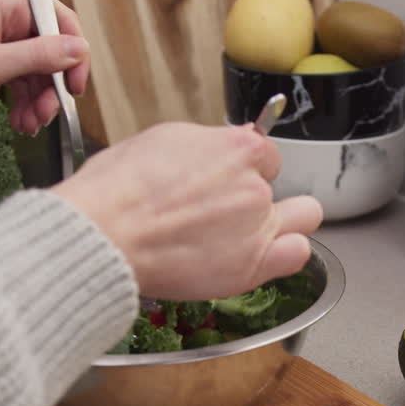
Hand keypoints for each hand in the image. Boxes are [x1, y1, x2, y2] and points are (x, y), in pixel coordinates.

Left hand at [0, 0, 88, 134]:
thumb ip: (40, 56)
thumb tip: (78, 49)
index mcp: (4, 4)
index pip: (58, 19)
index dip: (73, 54)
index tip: (76, 86)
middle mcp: (1, 17)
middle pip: (49, 50)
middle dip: (50, 87)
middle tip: (46, 115)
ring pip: (35, 71)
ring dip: (37, 101)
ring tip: (28, 125)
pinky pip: (18, 80)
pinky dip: (22, 103)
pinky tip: (18, 122)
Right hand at [53, 123, 323, 299]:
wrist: (102, 234)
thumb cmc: (116, 190)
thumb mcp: (162, 141)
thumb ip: (205, 146)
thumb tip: (223, 147)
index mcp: (236, 148)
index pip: (262, 153)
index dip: (241, 168)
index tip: (223, 180)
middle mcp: (254, 185)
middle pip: (274, 186)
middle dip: (257, 193)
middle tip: (229, 209)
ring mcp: (257, 226)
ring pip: (302, 218)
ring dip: (281, 223)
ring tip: (245, 235)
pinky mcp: (252, 264)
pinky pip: (296, 253)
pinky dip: (285, 254)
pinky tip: (262, 255)